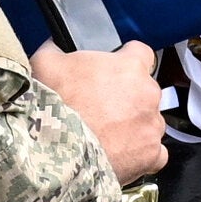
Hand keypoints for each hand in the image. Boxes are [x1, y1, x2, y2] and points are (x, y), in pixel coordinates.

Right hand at [30, 36, 170, 184]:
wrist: (54, 150)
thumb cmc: (54, 105)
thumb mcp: (46, 62)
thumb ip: (57, 50)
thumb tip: (52, 46)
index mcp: (130, 66)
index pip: (141, 54)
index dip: (126, 61)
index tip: (114, 71)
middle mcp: (148, 94)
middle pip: (145, 91)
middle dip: (127, 97)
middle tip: (100, 106)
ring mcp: (151, 126)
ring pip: (149, 122)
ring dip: (133, 125)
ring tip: (106, 134)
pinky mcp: (150, 154)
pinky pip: (154, 153)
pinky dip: (140, 154)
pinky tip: (120, 153)